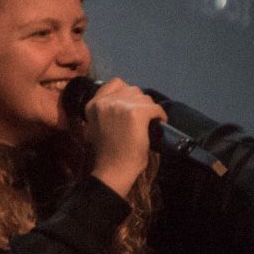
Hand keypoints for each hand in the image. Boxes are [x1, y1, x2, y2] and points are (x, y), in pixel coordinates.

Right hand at [83, 78, 166, 197]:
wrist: (113, 170)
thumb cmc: (107, 154)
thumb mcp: (95, 127)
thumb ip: (105, 111)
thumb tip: (124, 102)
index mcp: (93, 104)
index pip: (116, 83)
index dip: (127, 94)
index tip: (132, 106)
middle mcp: (105, 101)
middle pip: (132, 89)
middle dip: (139, 102)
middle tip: (142, 118)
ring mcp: (121, 106)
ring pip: (144, 98)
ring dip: (149, 109)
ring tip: (148, 122)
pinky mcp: (136, 113)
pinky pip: (155, 107)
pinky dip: (160, 115)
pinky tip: (159, 123)